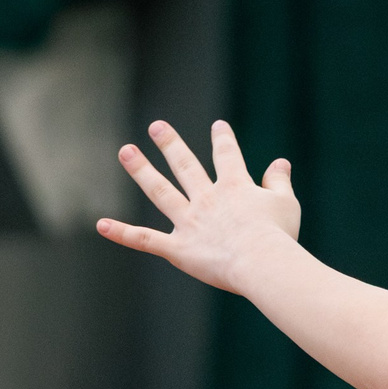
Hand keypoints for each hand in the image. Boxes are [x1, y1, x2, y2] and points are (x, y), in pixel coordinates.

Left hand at [97, 120, 301, 294]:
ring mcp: (189, 222)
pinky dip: (123, 233)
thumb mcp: (286, 203)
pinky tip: (101, 224)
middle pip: (186, 166)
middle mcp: (207, 199)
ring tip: (126, 151)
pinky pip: (145, 240)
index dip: (223, 140)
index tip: (218, 126)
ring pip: (160, 191)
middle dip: (171, 144)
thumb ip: (279, 182)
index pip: (227, 156)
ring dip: (141, 170)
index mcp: (235, 187)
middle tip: (156, 126)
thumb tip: (281, 162)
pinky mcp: (177, 248)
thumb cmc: (279, 236)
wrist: (262, 262)